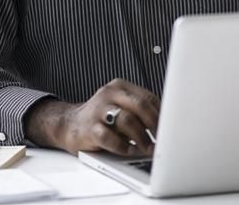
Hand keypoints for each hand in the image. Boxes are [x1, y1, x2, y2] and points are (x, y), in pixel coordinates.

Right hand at [25, 78, 159, 155]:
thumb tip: (165, 125)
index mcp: (119, 87)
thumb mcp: (120, 107)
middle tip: (162, 139)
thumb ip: (139, 112)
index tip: (170, 128)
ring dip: (141, 138)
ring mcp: (98, 111)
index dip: (161, 114)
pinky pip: (110, 138)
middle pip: (140, 105)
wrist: (69, 124)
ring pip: (127, 121)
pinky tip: (127, 150)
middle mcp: (108, 95)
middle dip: (154, 124)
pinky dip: (122, 147)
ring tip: (146, 148)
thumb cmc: (101, 118)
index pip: (148, 97)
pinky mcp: (89, 128)